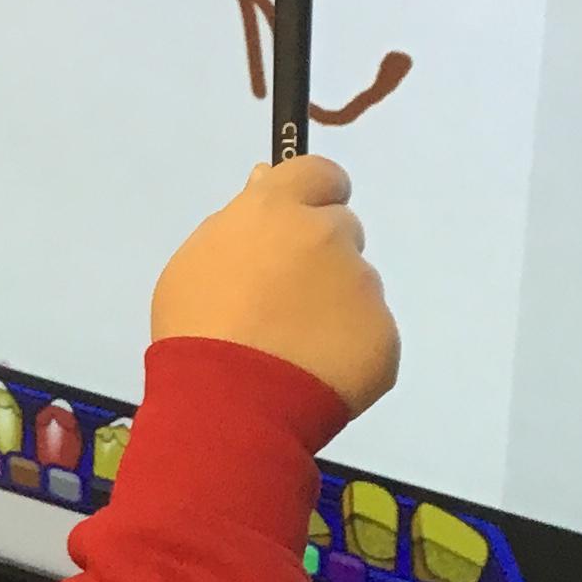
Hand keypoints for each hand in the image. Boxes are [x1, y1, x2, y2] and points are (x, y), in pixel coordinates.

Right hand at [150, 157, 400, 416]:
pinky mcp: (385, 335)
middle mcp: (328, 237)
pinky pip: (371, 333)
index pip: (320, 174)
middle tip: (285, 303)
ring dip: (335, 307)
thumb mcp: (197, 261)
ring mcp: (363, 287)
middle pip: (341, 230)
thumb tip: (266, 181)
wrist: (229, 407)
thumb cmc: (197, 331)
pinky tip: (314, 373)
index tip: (299, 225)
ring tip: (293, 350)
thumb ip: (240, 218)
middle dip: (322, 258)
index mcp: (278, 210)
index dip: (313, 197)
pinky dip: (349, 350)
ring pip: (358, 286)